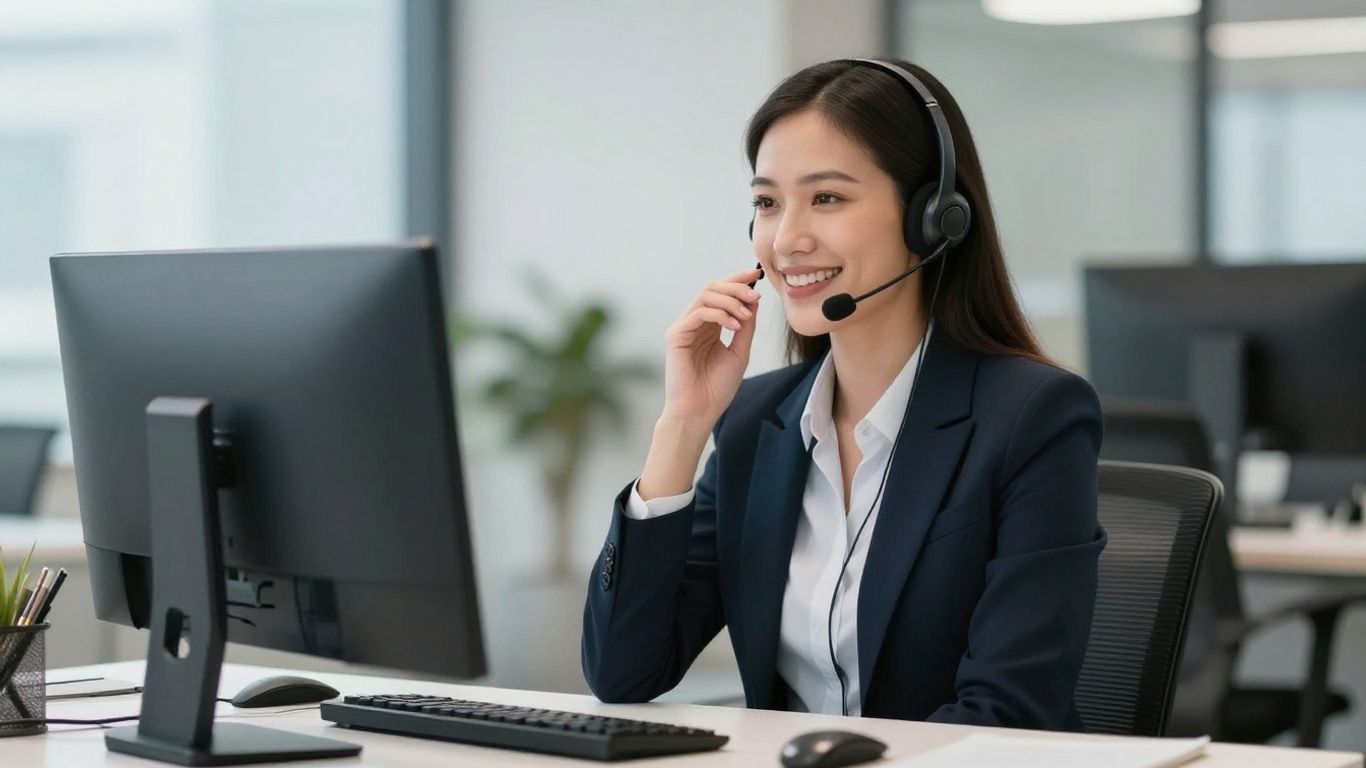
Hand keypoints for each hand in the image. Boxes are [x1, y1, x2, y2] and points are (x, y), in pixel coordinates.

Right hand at [660, 266, 762, 429]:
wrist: (700, 411)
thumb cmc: (717, 388)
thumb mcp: (740, 352)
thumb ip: (746, 326)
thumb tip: (754, 300)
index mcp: (709, 326)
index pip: (721, 293)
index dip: (738, 280)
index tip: (757, 274)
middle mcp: (694, 323)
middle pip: (712, 288)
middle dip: (736, 287)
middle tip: (755, 295)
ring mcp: (683, 328)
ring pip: (706, 295)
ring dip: (731, 300)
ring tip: (746, 315)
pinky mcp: (676, 335)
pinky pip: (699, 312)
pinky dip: (720, 314)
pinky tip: (735, 325)